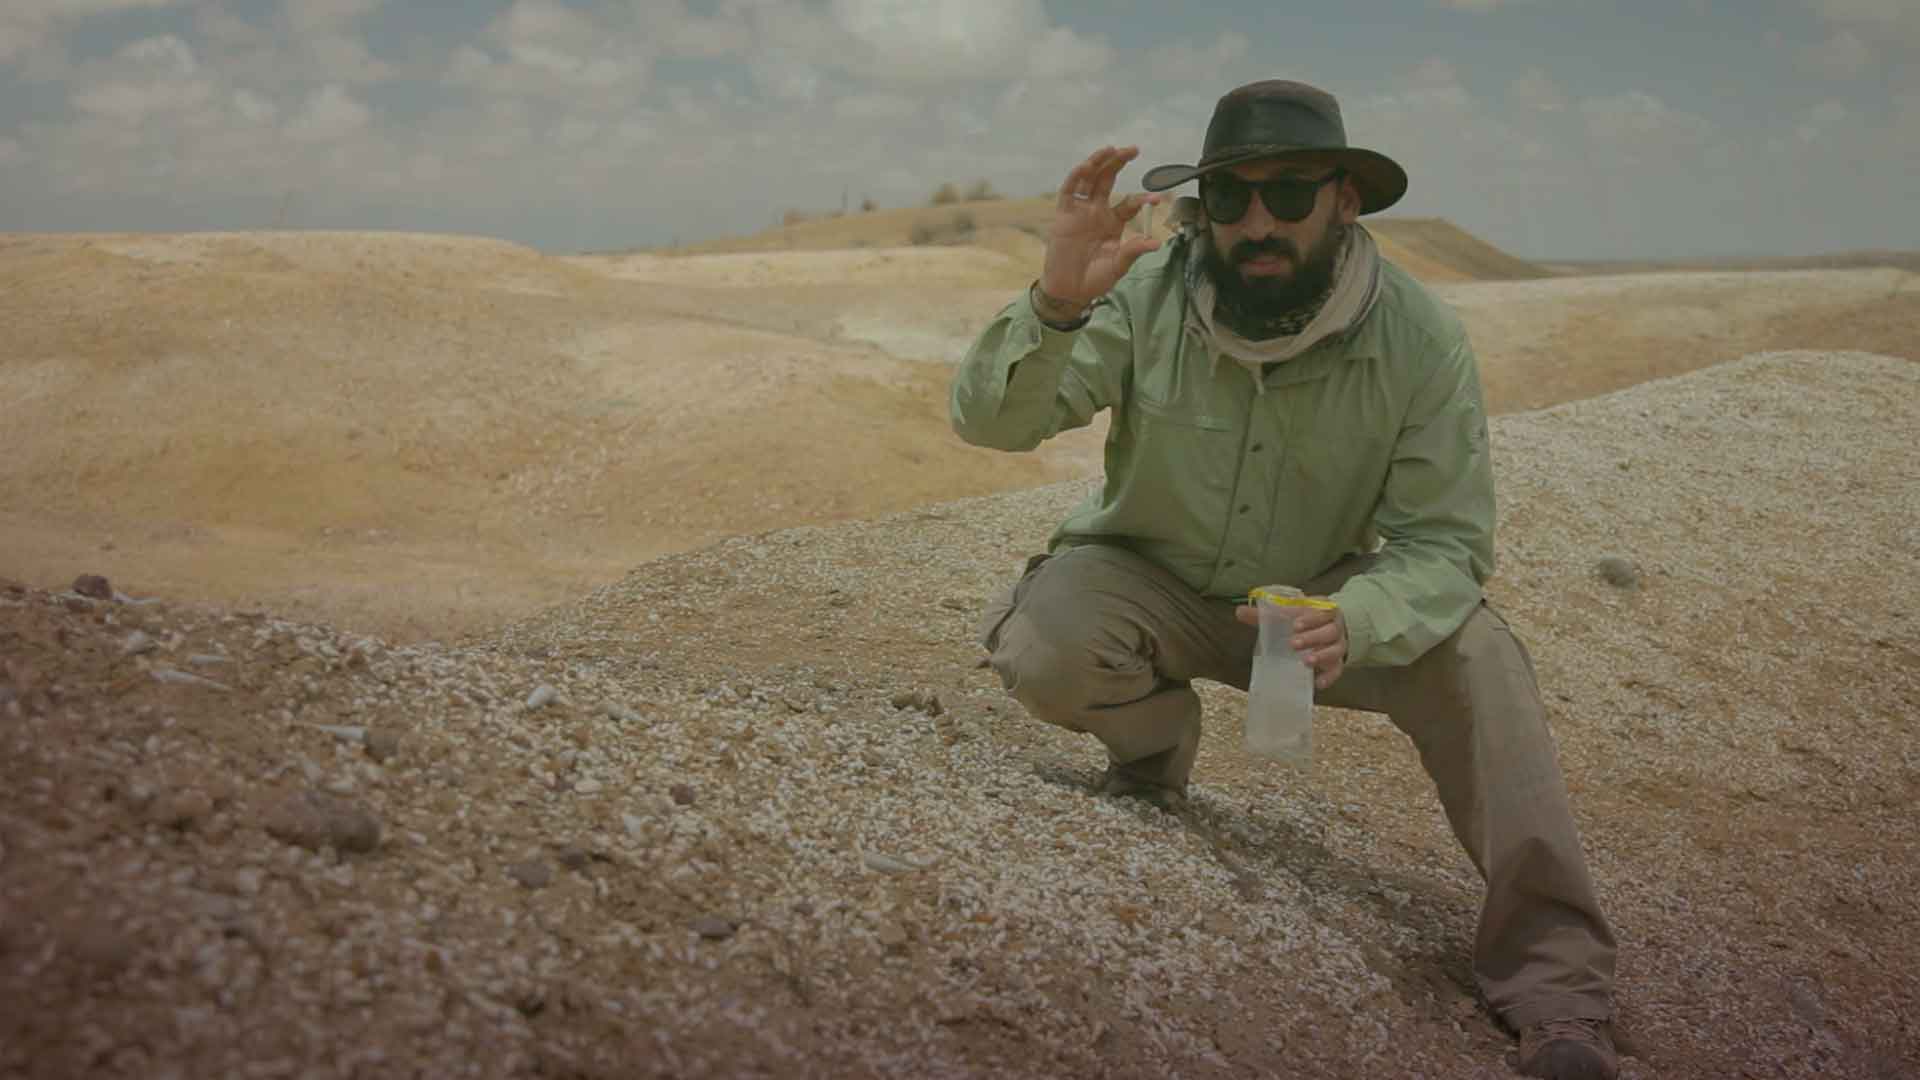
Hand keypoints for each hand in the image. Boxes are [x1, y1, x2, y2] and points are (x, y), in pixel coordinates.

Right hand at [1039, 146, 1162, 307]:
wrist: (1069, 291)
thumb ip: (1134, 250)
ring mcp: (1080, 211)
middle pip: (1108, 179)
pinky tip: (1086, 166)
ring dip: (1098, 162)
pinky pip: (1069, 191)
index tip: (1157, 199)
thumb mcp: (1118, 265)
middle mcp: (1097, 211)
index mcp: (1113, 222)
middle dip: (1119, 162)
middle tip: (1134, 149)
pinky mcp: (1064, 215)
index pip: (1130, 203)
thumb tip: (1157, 243)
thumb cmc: (1095, 279)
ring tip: (1110, 149)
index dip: (1142, 199)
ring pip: (1089, 179)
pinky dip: (1076, 177)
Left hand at [1234, 603, 1347, 689]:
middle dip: (1312, 638)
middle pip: (1329, 632)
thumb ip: (1266, 614)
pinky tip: (1318, 683)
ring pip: (1335, 650)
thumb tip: (1239, 611)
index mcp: (1324, 611)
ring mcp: (1339, 645)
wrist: (1330, 629)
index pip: (1321, 612)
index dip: (1310, 619)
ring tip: (1306, 662)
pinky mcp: (1338, 662)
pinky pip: (1337, 670)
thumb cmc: (1305, 620)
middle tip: (1293, 644)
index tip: (1295, 625)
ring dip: (1322, 656)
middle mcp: (1335, 627)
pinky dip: (1329, 677)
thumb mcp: (1289, 614)